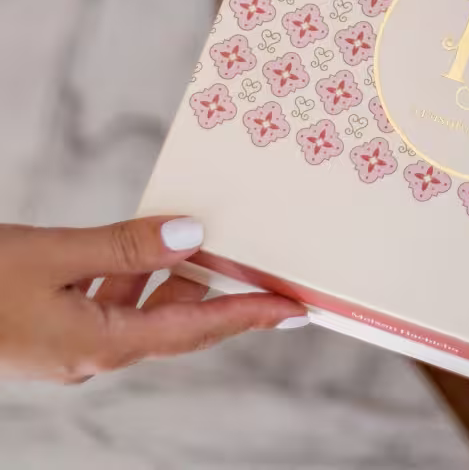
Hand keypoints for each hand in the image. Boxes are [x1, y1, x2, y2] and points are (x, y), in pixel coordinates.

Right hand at [0, 217, 305, 381]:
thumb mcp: (52, 255)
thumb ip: (124, 247)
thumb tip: (194, 237)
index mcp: (97, 347)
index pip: (192, 330)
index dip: (247, 316)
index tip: (294, 309)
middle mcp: (91, 355)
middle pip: (175, 326)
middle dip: (223, 300)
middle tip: (268, 276)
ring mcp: (71, 346)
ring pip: (143, 313)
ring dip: (176, 282)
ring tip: (210, 246)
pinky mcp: (53, 328)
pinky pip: (113, 305)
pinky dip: (135, 278)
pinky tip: (143, 248)